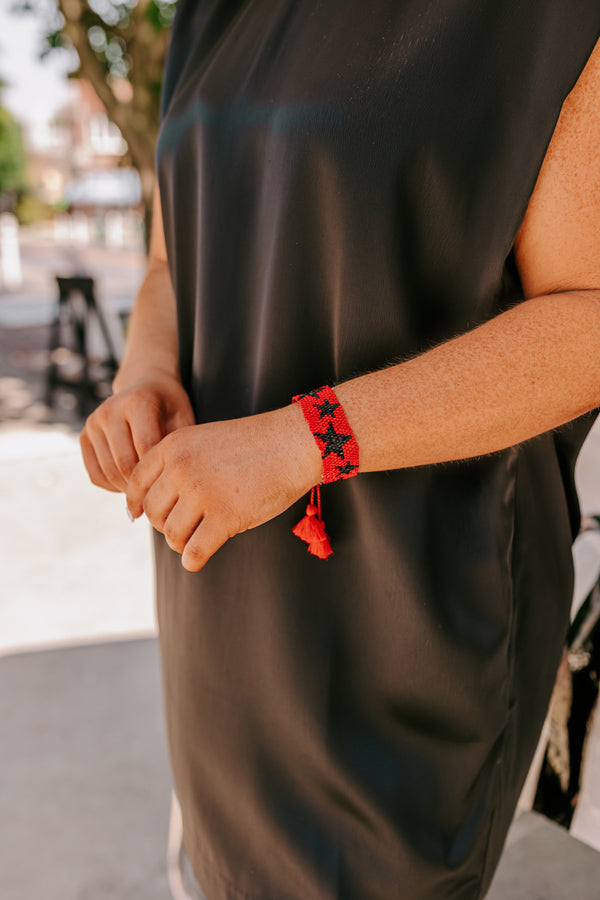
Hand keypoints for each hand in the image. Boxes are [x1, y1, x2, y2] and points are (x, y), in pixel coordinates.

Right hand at [80, 374, 194, 492]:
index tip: (171, 485)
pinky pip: (95, 475)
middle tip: (158, 495)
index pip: (145, 447)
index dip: (159, 471)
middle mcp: (110, 410)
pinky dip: (112, 487)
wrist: (144, 386)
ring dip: (127, 489)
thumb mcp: (182, 418)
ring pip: (108, 472)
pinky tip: (130, 484)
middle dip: (142, 485)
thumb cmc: (169, 407)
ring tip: (146, 491)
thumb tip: (170, 482)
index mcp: (138, 402)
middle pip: (124, 463)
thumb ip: (176, 445)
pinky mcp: (84, 436)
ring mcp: (93, 423)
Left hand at [125, 404, 321, 570]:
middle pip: (153, 511)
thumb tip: (154, 507)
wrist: (295, 442)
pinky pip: (194, 552)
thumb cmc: (256, 444)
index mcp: (174, 446)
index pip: (137, 482)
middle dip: (164, 525)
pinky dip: (192, 560)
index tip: (139, 516)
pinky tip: (198, 559)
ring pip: (171, 535)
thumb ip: (179, 464)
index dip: (136, 503)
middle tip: (180, 528)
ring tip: (195, 539)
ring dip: (180, 543)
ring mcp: (202, 493)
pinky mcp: (225, 517)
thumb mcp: (206, 440)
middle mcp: (181, 468)